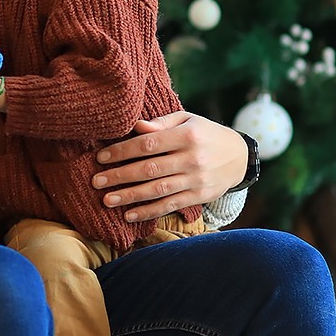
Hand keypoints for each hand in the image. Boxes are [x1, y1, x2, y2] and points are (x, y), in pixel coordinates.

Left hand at [91, 111, 247, 222]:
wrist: (239, 156)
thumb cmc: (204, 133)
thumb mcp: (186, 120)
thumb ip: (160, 124)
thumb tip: (134, 126)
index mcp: (186, 135)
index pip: (147, 144)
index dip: (122, 151)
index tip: (100, 158)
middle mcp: (192, 158)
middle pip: (149, 168)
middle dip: (120, 176)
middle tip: (96, 181)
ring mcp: (196, 179)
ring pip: (157, 190)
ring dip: (130, 196)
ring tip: (107, 200)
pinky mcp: (199, 196)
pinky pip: (170, 205)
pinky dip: (149, 212)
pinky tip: (129, 215)